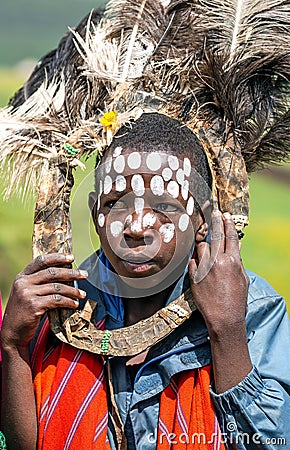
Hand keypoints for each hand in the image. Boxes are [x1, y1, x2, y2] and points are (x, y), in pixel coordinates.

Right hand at [1, 253, 87, 349]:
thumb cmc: (24, 312)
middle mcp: (23, 282)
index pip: (41, 261)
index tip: (71, 257)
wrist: (12, 332)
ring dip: (73, 291)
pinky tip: (74, 304)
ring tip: (82, 294)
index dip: (57, 257)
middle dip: (71, 273)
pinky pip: (56, 300)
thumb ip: (39, 282)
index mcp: (21, 276)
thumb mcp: (27, 292)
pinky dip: (68, 302)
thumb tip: (65, 274)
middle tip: (84, 274)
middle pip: (52, 273)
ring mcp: (27, 293)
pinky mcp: (33, 305)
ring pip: (57, 287)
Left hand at [189, 210, 248, 337]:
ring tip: (209, 257)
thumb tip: (237, 246)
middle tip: (214, 212)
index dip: (228, 223)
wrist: (223, 317)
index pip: (230, 236)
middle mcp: (217, 261)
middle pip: (216, 235)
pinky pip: (193, 261)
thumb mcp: (242, 278)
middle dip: (216, 222)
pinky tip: (202, 269)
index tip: (226, 215)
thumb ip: (238, 261)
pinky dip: (197, 263)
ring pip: (202, 247)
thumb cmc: (236, 299)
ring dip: (205, 248)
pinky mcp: (193, 275)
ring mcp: (204, 268)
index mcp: (232, 261)